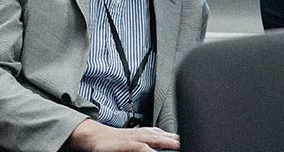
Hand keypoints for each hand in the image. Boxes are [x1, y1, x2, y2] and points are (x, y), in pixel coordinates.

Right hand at [65, 119, 179, 150]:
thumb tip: (164, 144)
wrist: (95, 136)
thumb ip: (150, 144)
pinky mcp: (126, 144)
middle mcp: (143, 134)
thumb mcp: (136, 142)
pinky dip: (148, 150)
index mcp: (147, 133)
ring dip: (166, 142)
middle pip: (163, 136)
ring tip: (178, 145)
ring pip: (154, 139)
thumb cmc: (116, 142)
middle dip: (175, 140)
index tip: (188, 142)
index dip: (176, 138)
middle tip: (188, 143)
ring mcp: (135, 138)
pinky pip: (140, 147)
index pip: (165, 135)